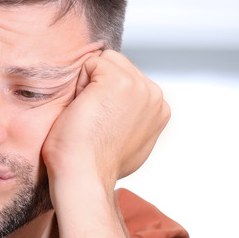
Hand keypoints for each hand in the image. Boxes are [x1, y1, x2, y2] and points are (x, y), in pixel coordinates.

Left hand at [41, 50, 169, 190]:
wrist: (83, 175)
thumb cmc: (93, 164)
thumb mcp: (125, 141)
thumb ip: (132, 119)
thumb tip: (122, 112)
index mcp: (159, 109)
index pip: (127, 80)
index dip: (105, 96)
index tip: (101, 124)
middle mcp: (155, 95)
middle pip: (117, 66)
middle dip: (99, 86)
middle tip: (92, 120)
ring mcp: (140, 86)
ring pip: (105, 62)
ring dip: (89, 84)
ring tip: (88, 115)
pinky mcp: (119, 81)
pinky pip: (91, 63)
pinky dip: (79, 83)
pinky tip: (83, 108)